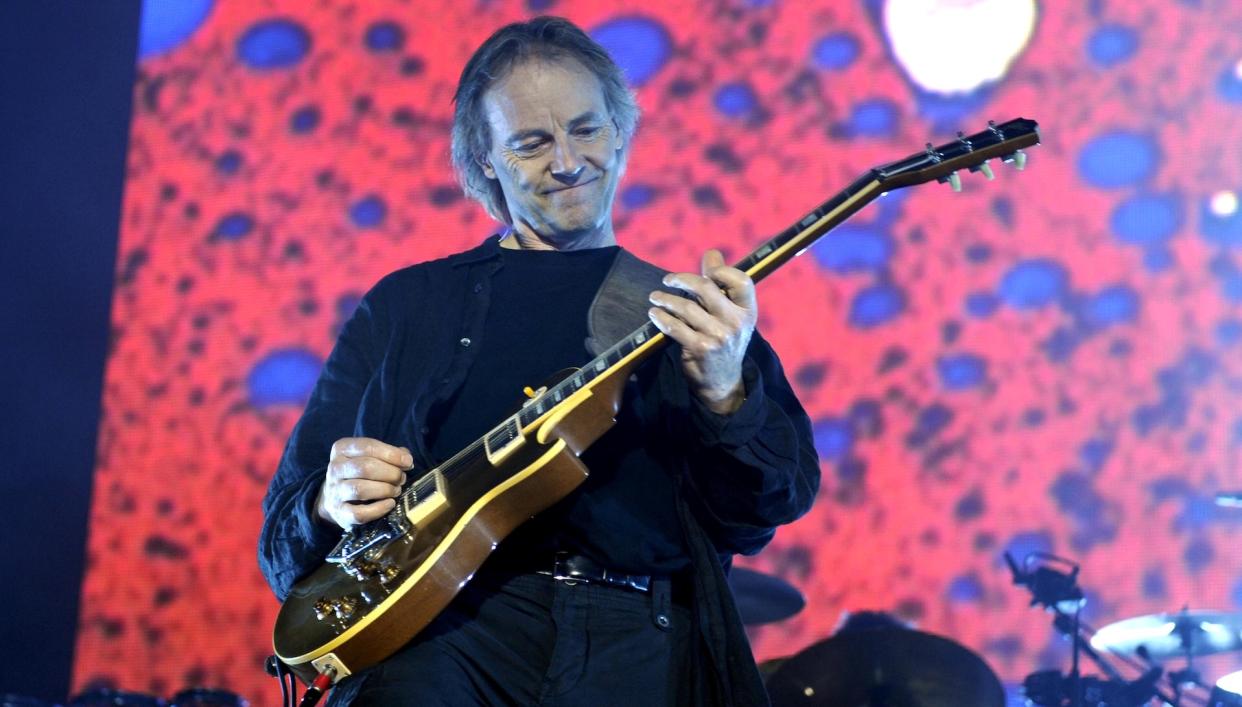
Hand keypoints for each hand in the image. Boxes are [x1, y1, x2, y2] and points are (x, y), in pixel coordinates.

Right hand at [315, 437, 413, 529]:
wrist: (338, 499)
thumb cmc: (361, 474)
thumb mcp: (371, 457)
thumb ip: (390, 454)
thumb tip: (406, 458)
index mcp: (342, 449)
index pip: (367, 447)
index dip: (391, 454)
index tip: (408, 462)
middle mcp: (335, 468)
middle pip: (365, 467)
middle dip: (390, 473)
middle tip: (401, 478)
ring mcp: (335, 491)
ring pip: (361, 489)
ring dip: (385, 490)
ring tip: (396, 490)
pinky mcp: (339, 512)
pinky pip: (360, 513)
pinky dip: (379, 509)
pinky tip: (390, 504)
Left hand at [648, 249, 756, 413]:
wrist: (723, 382)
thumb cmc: (724, 340)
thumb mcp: (731, 315)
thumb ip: (721, 285)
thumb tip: (712, 253)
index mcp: (748, 311)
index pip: (741, 280)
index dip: (722, 270)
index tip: (705, 271)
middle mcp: (736, 322)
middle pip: (706, 288)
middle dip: (682, 279)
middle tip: (667, 280)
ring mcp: (718, 337)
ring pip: (686, 307)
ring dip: (666, 299)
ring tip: (655, 297)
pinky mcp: (700, 349)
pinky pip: (675, 327)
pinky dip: (661, 317)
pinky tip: (655, 313)